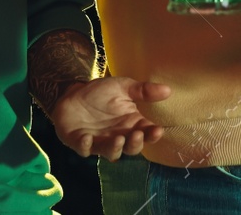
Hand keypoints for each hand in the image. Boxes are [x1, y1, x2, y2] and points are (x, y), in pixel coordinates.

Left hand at [50, 76, 170, 159]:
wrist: (73, 94)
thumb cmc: (100, 93)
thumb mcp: (123, 87)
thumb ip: (143, 90)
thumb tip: (168, 89)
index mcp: (131, 124)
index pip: (146, 133)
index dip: (153, 135)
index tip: (158, 130)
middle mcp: (119, 136)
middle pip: (131, 148)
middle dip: (135, 144)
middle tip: (137, 135)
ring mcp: (100, 142)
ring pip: (111, 153)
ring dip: (115, 148)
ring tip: (118, 139)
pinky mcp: (81, 144)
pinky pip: (84, 150)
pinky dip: (86, 146)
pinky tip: (87, 138)